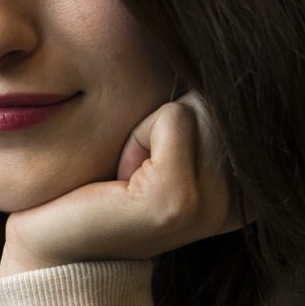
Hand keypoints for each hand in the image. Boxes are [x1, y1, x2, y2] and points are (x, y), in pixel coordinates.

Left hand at [0, 93, 244, 275]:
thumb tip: (232, 59)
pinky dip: (139, 135)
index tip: (156, 166)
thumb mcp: (167, 148)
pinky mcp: (177, 201)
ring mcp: (213, 207)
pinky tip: (122, 180)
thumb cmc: (103, 189)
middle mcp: (243, 205)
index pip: (242, 107)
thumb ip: (205, 117)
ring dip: (150, 129)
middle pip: (220, 105)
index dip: (186, 119)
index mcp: (249, 194)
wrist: (55, 246)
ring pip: (196, 108)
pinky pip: (173, 119)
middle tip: (137, 171)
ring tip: (130, 176)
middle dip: (168, 122)